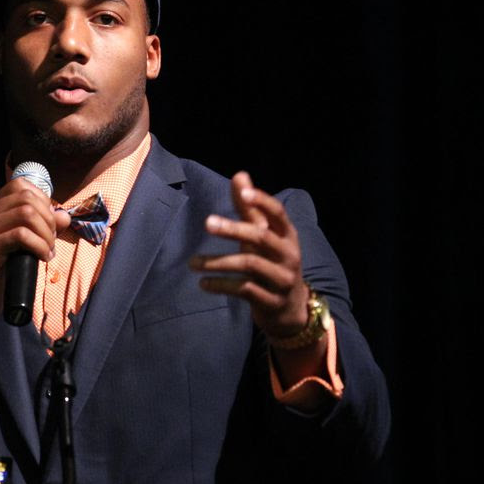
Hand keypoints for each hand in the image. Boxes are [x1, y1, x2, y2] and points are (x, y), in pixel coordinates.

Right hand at [0, 178, 70, 360]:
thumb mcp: (21, 247)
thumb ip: (40, 229)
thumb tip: (65, 215)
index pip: (19, 185)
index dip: (42, 199)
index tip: (49, 223)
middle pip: (26, 197)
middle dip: (48, 218)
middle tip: (50, 240)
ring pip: (26, 213)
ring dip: (46, 232)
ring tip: (47, 250)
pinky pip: (21, 235)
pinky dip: (39, 245)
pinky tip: (42, 257)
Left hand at [189, 171, 310, 343]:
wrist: (290, 309)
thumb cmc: (272, 263)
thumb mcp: (264, 236)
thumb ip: (250, 208)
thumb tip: (239, 174)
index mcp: (287, 235)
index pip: (278, 213)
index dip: (262, 201)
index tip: (244, 194)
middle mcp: (288, 254)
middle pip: (261, 237)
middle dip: (234, 228)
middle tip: (207, 223)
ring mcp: (281, 279)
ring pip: (250, 264)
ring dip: (218, 262)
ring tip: (193, 263)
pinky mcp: (271, 300)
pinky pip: (245, 289)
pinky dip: (222, 285)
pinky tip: (203, 283)